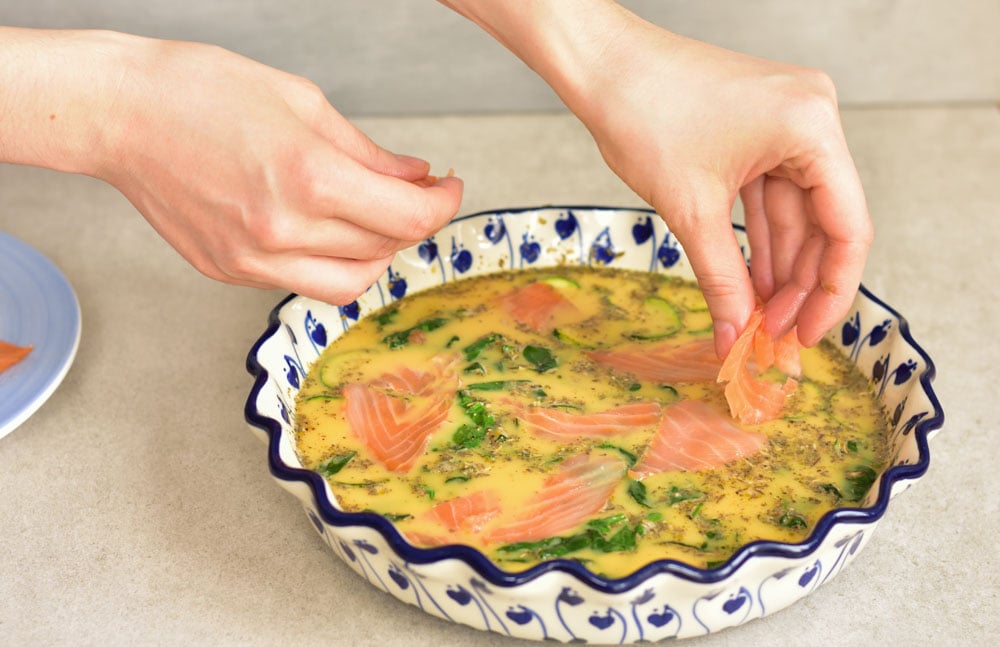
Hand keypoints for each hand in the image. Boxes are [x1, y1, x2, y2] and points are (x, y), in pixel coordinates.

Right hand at [0, 30, 462, 304]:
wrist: (121, 115)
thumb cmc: (203, 92)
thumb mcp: (304, 104)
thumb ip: (369, 153)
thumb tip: (416, 178)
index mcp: (309, 177)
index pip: (409, 219)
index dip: (443, 204)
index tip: (448, 187)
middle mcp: (283, 230)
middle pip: (384, 249)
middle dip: (411, 221)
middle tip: (411, 193)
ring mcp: (253, 260)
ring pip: (350, 283)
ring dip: (375, 253)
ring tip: (369, 217)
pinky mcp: (230, 272)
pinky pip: (302, 283)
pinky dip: (328, 262)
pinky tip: (322, 227)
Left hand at [440, 1, 871, 356]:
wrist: (602, 65)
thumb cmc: (642, 114)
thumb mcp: (690, 210)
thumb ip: (721, 280)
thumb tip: (736, 337)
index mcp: (813, 128)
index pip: (847, 226)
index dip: (831, 292)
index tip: (808, 337)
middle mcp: (813, 119)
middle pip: (823, 221)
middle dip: (798, 284)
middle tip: (775, 337)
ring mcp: (788, 121)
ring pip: (794, 211)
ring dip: (777, 265)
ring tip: (760, 319)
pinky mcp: (760, 128)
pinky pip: (769, 193)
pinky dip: (758, 236)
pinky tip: (752, 282)